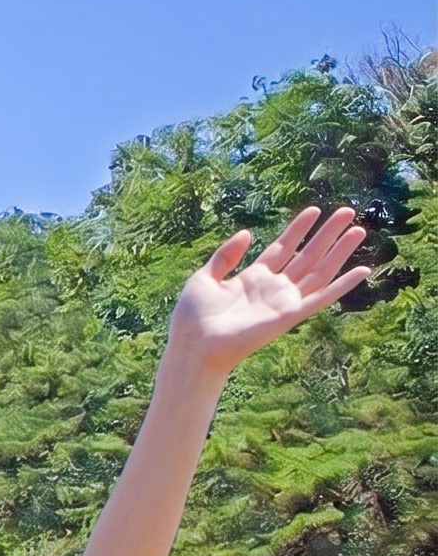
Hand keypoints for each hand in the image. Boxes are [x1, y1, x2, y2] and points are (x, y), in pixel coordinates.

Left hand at [169, 207, 373, 377]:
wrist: (194, 345)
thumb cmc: (192, 317)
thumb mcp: (204, 278)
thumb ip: (226, 255)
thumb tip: (247, 232)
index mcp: (252, 278)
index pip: (282, 248)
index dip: (298, 229)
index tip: (314, 210)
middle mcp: (272, 288)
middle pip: (307, 255)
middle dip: (327, 234)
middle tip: (347, 211)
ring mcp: (283, 301)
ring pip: (320, 271)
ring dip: (340, 252)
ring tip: (358, 230)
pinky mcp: (290, 315)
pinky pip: (322, 298)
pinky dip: (343, 285)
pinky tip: (363, 270)